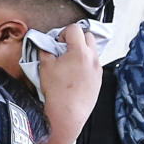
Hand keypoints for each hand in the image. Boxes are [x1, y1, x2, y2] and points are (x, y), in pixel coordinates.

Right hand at [39, 23, 101, 139]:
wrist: (68, 114)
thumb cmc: (57, 92)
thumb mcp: (45, 67)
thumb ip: (45, 50)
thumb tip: (46, 45)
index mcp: (79, 52)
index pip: (75, 29)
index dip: (64, 33)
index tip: (59, 43)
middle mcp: (92, 58)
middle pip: (88, 36)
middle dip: (76, 39)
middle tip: (65, 49)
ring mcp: (97, 69)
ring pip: (93, 50)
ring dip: (82, 51)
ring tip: (71, 62)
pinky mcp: (99, 79)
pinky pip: (94, 64)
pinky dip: (86, 63)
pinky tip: (76, 74)